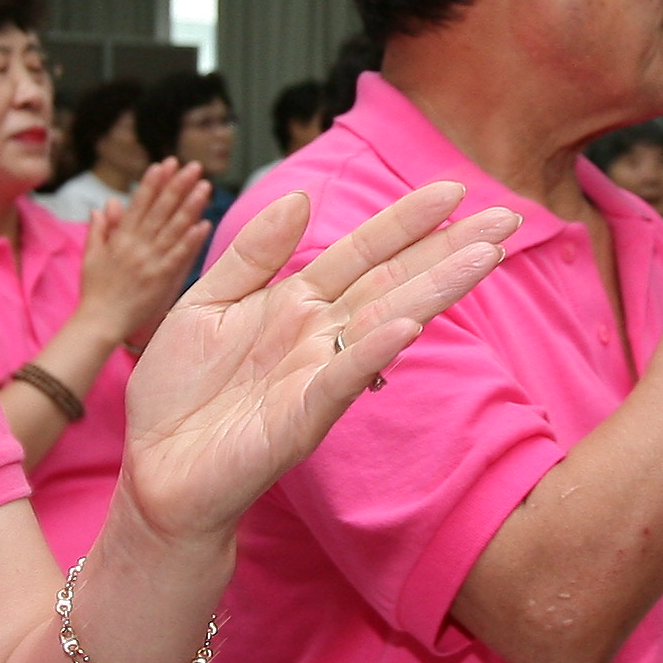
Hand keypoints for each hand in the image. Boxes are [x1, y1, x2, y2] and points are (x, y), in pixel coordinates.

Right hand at [77, 157, 212, 353]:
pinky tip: (203, 224)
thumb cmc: (95, 290)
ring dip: (189, 206)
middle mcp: (136, 246)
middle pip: (160, 210)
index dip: (153, 182)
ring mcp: (149, 262)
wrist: (98, 323)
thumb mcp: (91, 255)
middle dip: (177, 185)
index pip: (139, 203)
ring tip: (204, 186)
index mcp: (120, 238)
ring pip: (172, 229)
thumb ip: (100, 228)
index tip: (166, 163)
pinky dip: (191, 241)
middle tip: (193, 166)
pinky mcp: (160, 280)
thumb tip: (105, 204)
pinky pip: (178, 257)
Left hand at [115, 182, 515, 545]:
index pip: (362, 252)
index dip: (405, 221)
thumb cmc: (177, 395)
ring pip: (385, 322)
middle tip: (507, 221)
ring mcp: (317, 376)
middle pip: (393, 282)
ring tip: (484, 257)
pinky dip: (373, 352)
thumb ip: (253, 255)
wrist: (155, 472)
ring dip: (435, 290)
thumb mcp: (204, 304)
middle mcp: (318, 336)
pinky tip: (407, 325)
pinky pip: (342, 379)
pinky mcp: (301, 420)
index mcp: (295, 305)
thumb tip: (301, 199)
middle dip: (449, 250)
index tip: (452, 190)